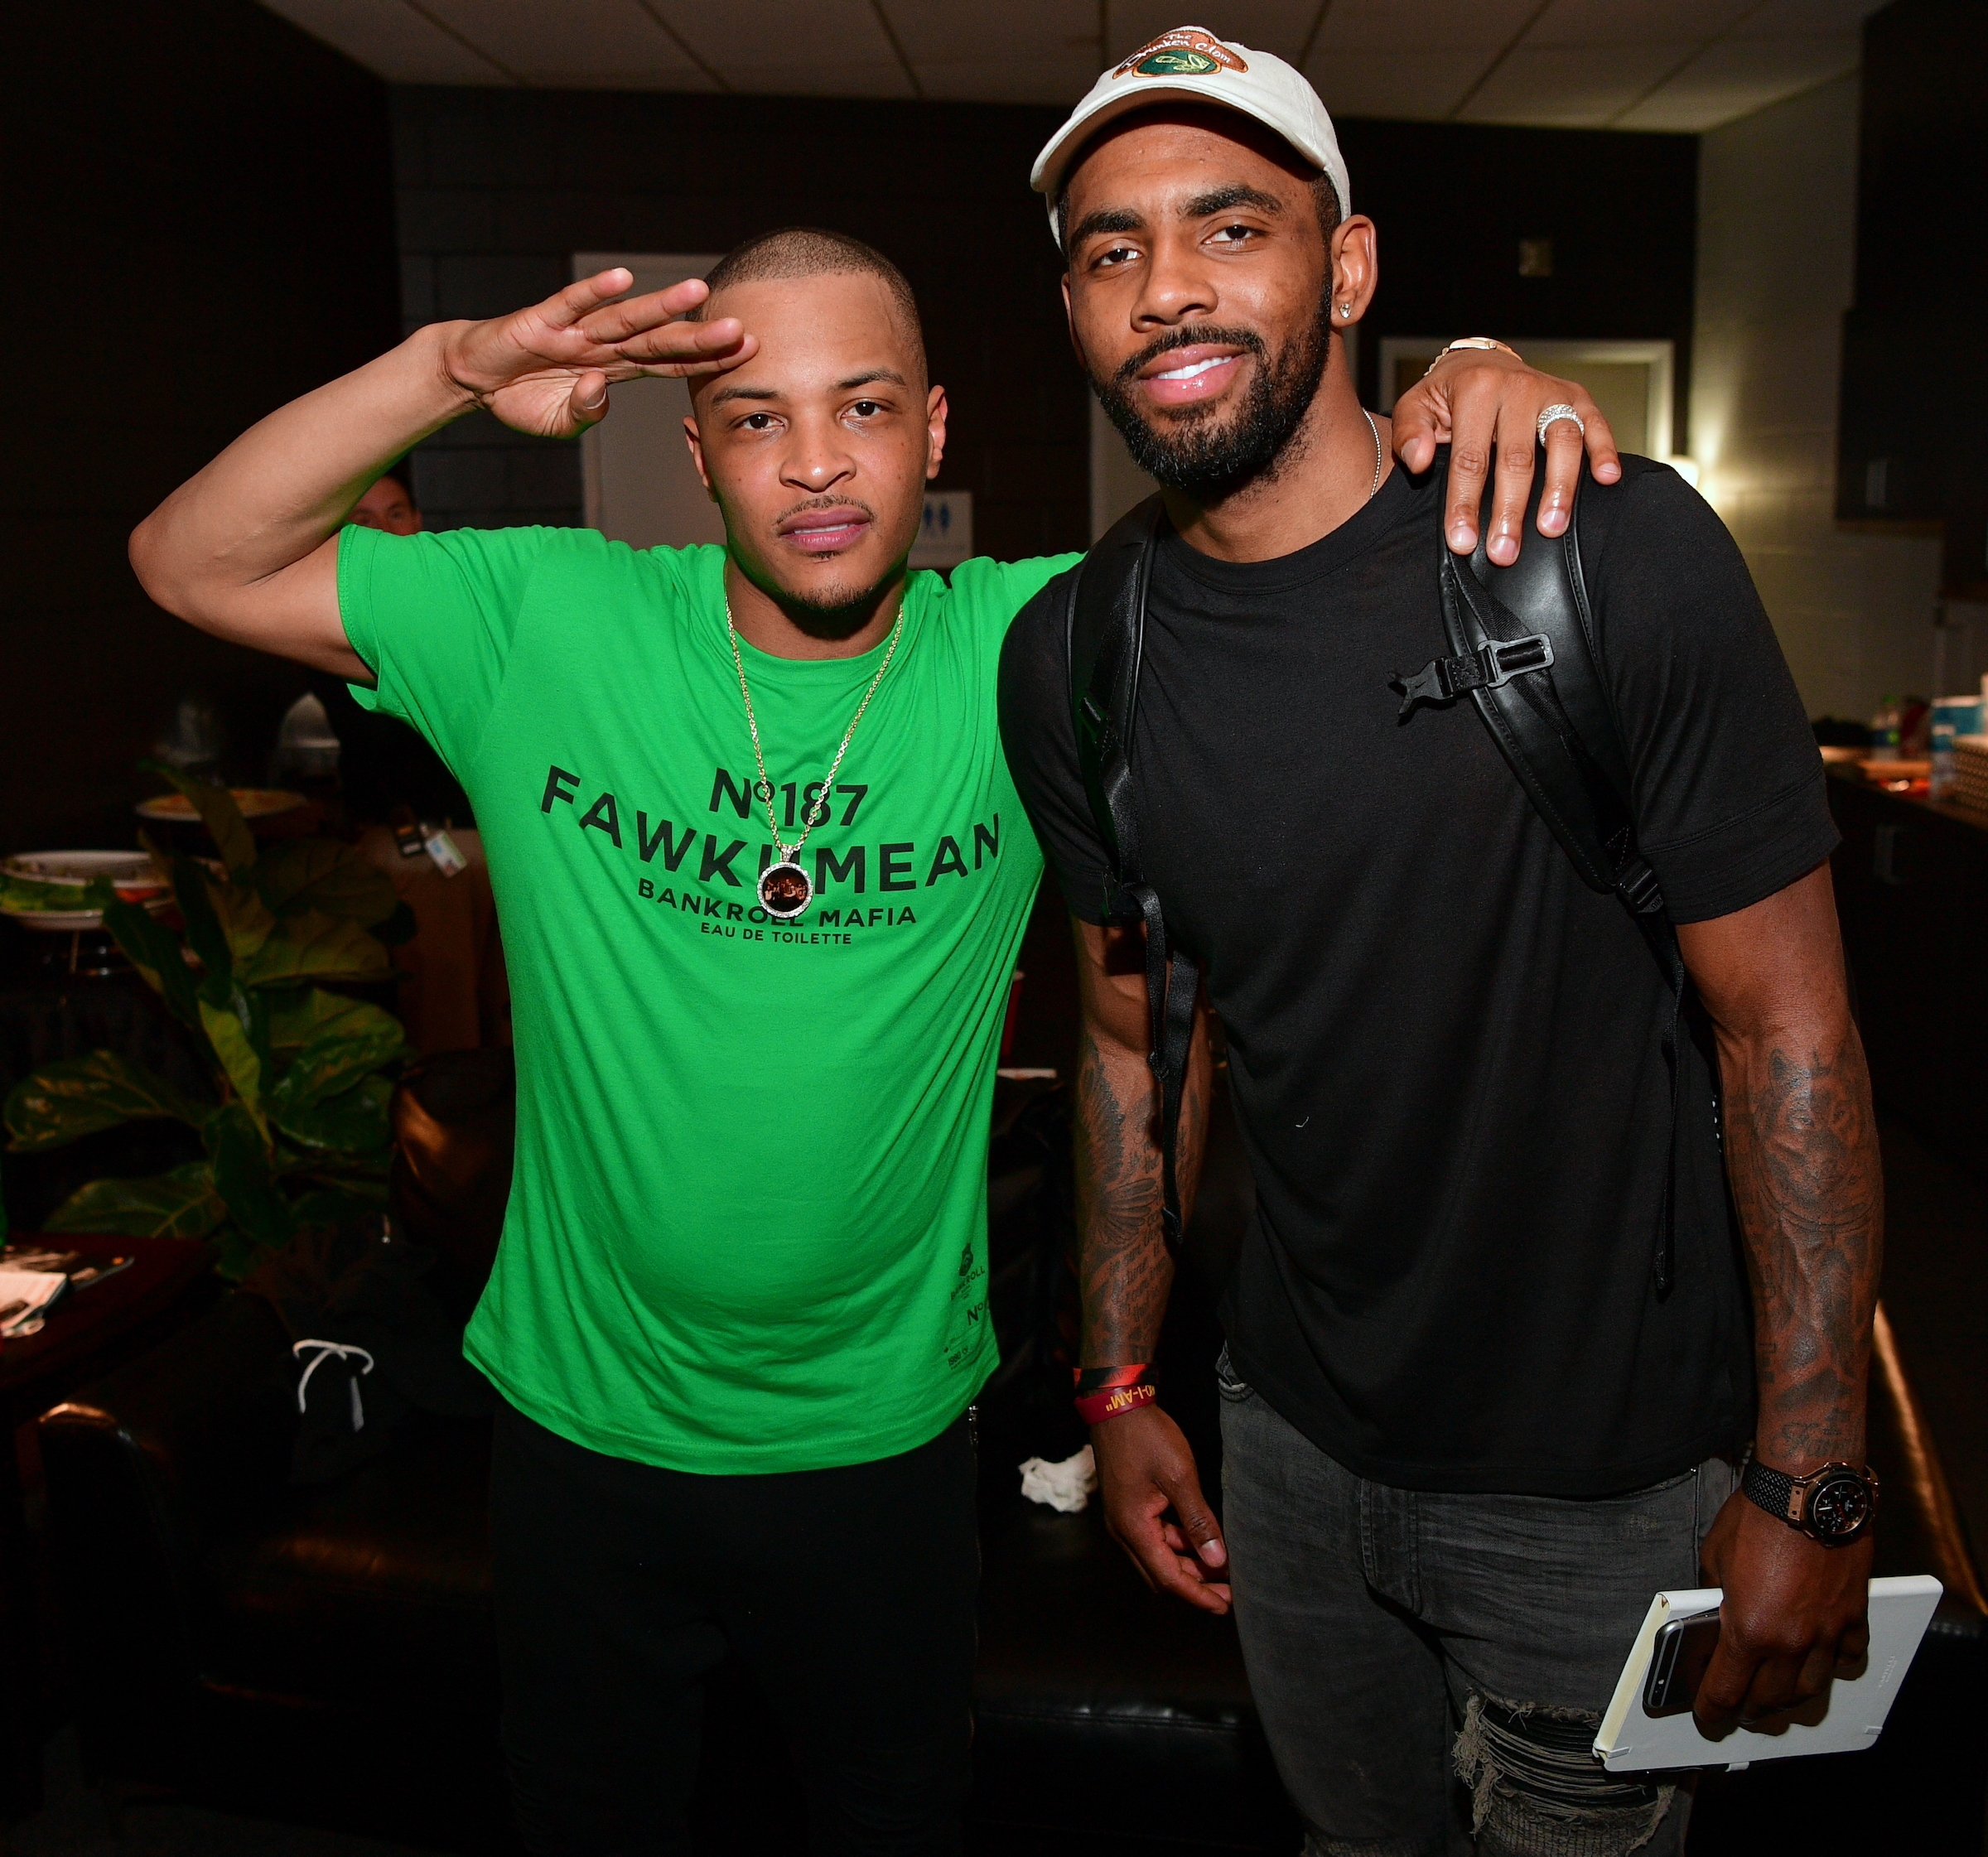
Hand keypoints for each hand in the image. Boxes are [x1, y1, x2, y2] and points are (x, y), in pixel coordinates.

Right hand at [437, 268, 756, 440]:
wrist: (473, 378)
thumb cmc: (521, 397)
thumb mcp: (561, 423)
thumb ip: (587, 413)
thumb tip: (598, 393)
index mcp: (614, 369)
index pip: (669, 363)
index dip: (706, 360)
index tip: (746, 353)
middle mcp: (603, 344)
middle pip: (659, 340)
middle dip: (699, 336)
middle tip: (742, 329)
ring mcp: (575, 330)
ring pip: (626, 318)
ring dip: (661, 306)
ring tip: (697, 292)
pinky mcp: (542, 320)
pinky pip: (573, 304)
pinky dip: (596, 292)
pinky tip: (624, 280)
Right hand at [1093, 1405, 1231, 1613]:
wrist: (1117, 1405)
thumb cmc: (1147, 1437)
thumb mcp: (1180, 1476)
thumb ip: (1198, 1520)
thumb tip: (1218, 1560)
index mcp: (1133, 1528)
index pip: (1168, 1578)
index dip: (1198, 1596)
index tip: (1225, 1606)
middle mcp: (1124, 1531)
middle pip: (1161, 1575)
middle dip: (1195, 1587)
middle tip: (1229, 1593)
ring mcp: (1124, 1519)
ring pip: (1158, 1558)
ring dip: (1187, 1567)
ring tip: (1221, 1567)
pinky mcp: (1129, 1507)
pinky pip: (1154, 1538)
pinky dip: (1178, 1546)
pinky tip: (1200, 1540)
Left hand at [1391, 347, 1621, 564]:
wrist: (1479, 363)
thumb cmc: (1445, 396)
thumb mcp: (1415, 406)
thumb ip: (1409, 434)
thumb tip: (1420, 461)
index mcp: (1475, 389)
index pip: (1470, 457)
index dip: (1465, 503)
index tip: (1462, 542)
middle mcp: (1517, 386)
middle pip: (1517, 457)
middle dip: (1510, 510)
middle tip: (1504, 552)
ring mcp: (1551, 391)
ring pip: (1561, 442)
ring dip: (1559, 489)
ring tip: (1551, 529)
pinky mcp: (1577, 396)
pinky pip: (1596, 423)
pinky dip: (1605, 450)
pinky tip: (1607, 479)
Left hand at [1694, 1486, 1873, 1733]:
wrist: (1806, 1491)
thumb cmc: (1757, 1517)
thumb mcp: (1714, 1557)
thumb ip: (1714, 1594)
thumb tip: (1713, 1611)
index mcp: (1749, 1630)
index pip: (1727, 1690)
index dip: (1713, 1710)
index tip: (1708, 1717)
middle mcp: (1790, 1641)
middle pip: (1771, 1700)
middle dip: (1751, 1710)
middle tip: (1739, 1709)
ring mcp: (1826, 1631)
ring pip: (1812, 1688)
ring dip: (1791, 1698)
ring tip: (1777, 1696)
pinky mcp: (1852, 1615)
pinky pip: (1848, 1656)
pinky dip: (1835, 1663)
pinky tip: (1824, 1660)